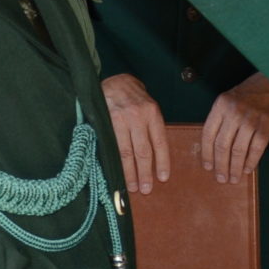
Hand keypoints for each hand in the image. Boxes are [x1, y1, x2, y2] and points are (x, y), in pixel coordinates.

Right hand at [101, 73, 169, 194]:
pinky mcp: (105, 122)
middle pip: (143, 151)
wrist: (113, 80)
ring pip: (126, 152)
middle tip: (146, 189)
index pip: (159, 142)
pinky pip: (111, 147)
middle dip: (145, 172)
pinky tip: (116, 172)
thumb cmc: (133, 96)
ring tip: (132, 187)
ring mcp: (120, 120)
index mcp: (152, 113)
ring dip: (129, 172)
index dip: (162, 162)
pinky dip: (115, 162)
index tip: (162, 178)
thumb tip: (155, 156)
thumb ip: (151, 127)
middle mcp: (137, 116)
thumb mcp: (148, 106)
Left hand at [200, 75, 268, 184]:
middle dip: (220, 166)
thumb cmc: (253, 92)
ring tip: (234, 178)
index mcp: (221, 105)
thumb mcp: (232, 99)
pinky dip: (251, 162)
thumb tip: (215, 147)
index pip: (208, 134)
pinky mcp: (266, 125)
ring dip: (235, 168)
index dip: (207, 153)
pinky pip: (256, 149)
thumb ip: (223, 118)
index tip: (208, 167)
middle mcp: (234, 111)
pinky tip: (247, 169)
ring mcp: (250, 118)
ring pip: (238, 150)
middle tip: (221, 178)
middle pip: (222, 145)